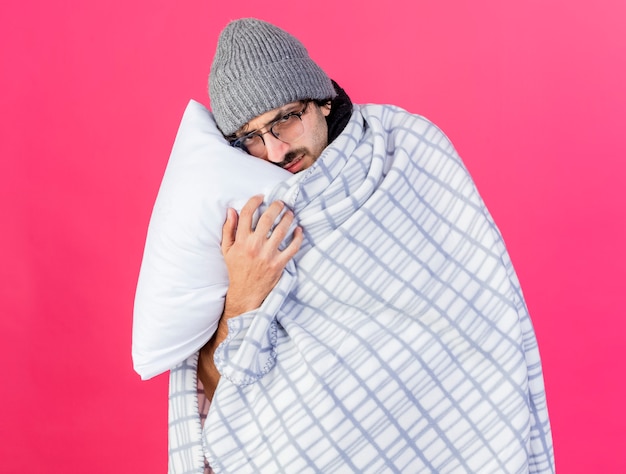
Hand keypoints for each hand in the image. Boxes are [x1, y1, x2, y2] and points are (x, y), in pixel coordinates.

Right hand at [197, 195, 302, 400]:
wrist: (245, 294)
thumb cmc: (236, 270)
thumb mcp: (226, 250)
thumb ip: (228, 229)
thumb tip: (231, 210)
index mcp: (240, 241)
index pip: (247, 214)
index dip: (254, 201)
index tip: (261, 197)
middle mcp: (254, 246)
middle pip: (267, 218)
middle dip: (276, 206)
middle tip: (281, 203)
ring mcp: (268, 255)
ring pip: (282, 230)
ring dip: (288, 218)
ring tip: (291, 213)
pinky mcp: (279, 264)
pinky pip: (292, 247)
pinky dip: (298, 237)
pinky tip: (299, 230)